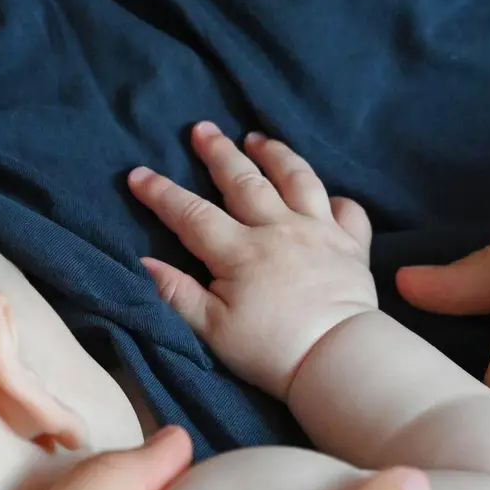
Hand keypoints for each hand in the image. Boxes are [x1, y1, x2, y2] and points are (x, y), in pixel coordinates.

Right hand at [129, 122, 376, 398]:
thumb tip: (144, 261)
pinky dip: (337, 199)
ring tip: (258, 139)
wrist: (338, 360)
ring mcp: (319, 232)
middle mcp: (279, 229)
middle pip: (243, 180)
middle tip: (202, 128)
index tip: (138, 174)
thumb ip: (177, 293)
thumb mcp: (212, 330)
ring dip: (275, 155)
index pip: (191, 214)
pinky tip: (326, 195)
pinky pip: (348, 210)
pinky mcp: (352, 246)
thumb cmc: (271, 350)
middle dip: (218, 152)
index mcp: (240, 251)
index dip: (161, 193)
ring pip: (297, 178)